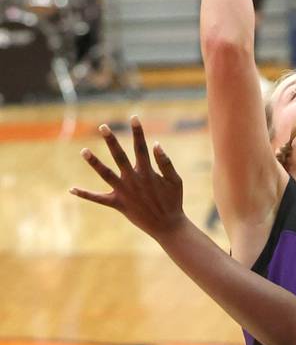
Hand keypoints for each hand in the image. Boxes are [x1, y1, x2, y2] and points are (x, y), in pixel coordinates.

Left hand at [71, 118, 185, 241]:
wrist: (167, 226)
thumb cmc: (173, 201)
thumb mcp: (176, 180)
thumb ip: (166, 162)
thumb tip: (156, 144)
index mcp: (147, 172)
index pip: (141, 148)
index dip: (138, 132)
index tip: (134, 117)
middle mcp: (133, 180)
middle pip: (120, 157)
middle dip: (111, 141)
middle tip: (103, 126)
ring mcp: (124, 192)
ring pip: (106, 174)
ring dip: (94, 163)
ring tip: (83, 151)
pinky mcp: (118, 204)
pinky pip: (98, 199)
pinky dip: (85, 194)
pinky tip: (71, 189)